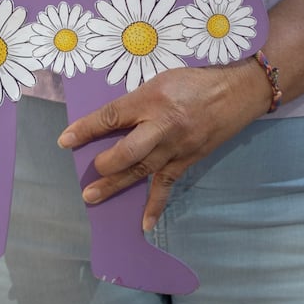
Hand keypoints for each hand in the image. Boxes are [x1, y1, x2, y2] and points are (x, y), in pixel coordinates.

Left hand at [58, 61, 266, 230]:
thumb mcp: (161, 80)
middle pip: (128, 150)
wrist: (238, 92)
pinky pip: (168, 184)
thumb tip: (111, 121)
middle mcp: (163, 125)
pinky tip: (143, 223)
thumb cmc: (196, 81)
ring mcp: (177, 146)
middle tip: (87, 175)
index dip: (86, 129)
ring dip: (117, 185)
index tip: (65, 140)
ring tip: (93, 198)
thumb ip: (137, 101)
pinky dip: (155, 205)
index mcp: (152, 98)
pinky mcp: (189, 160)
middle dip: (105, 164)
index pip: (112, 116)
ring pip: (143, 170)